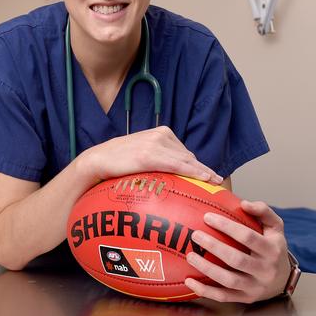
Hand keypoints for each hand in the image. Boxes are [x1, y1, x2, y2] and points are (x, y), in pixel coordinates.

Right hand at [81, 126, 222, 184]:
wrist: (98, 160)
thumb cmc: (119, 160)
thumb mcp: (143, 153)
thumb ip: (160, 156)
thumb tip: (177, 171)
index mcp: (162, 132)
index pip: (185, 152)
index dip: (199, 166)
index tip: (212, 177)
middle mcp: (161, 135)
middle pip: (189, 157)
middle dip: (203, 170)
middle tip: (218, 183)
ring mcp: (155, 144)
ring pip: (186, 161)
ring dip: (202, 173)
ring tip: (215, 184)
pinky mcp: (149, 156)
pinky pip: (177, 165)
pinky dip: (193, 172)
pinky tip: (204, 179)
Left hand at [183, 200, 290, 303]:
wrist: (284, 279)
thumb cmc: (274, 246)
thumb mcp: (275, 227)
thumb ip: (263, 211)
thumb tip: (244, 203)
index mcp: (272, 250)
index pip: (248, 237)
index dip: (227, 226)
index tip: (207, 217)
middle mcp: (265, 270)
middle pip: (237, 259)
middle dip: (214, 247)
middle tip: (195, 235)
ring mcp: (255, 286)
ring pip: (229, 280)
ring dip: (207, 269)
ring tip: (190, 256)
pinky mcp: (246, 298)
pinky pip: (223, 297)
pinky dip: (206, 291)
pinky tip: (189, 281)